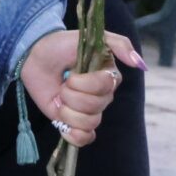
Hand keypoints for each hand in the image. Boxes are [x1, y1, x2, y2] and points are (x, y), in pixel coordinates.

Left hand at [16, 27, 138, 146]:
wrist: (35, 56)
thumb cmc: (62, 44)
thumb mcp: (92, 36)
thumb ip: (119, 45)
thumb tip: (140, 64)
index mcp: (109, 77)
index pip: (105, 87)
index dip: (86, 83)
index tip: (73, 72)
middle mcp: (102, 96)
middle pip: (95, 107)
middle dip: (72, 94)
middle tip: (64, 82)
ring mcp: (87, 110)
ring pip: (89, 123)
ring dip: (68, 111)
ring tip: (61, 98)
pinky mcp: (73, 122)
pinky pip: (84, 139)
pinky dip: (74, 136)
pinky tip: (65, 125)